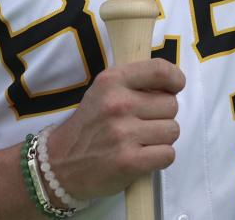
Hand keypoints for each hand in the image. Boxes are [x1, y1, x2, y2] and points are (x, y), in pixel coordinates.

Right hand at [45, 58, 184, 201]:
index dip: (175, 79)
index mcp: (112, 81)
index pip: (159, 70)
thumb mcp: (104, 91)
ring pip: (173, 130)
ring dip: (162, 138)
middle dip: (163, 115)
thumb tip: (174, 83)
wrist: (60, 165)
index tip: (174, 87)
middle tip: (143, 123)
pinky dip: (160, 157)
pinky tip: (143, 156)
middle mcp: (118, 104)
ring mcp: (123, 134)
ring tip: (141, 141)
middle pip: (171, 104)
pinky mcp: (129, 162)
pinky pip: (168, 154)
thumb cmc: (90, 125)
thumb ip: (135, 82)